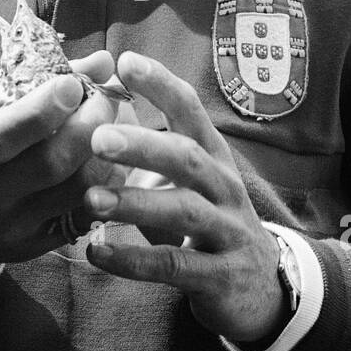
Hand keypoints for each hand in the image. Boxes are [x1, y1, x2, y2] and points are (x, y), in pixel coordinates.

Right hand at [0, 50, 126, 277]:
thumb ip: (40, 83)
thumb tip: (102, 62)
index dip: (40, 111)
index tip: (72, 84)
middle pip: (49, 164)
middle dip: (88, 125)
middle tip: (106, 98)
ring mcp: (12, 226)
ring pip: (76, 191)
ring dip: (106, 152)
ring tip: (115, 124)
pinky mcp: (37, 245)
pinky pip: (86, 213)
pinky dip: (107, 182)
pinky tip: (113, 158)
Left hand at [82, 52, 286, 343]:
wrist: (260, 288)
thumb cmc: (209, 221)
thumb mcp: (190, 182)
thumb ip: (151, 151)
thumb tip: (99, 107)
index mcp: (213, 158)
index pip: (191, 112)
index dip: (161, 85)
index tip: (124, 62)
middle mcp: (224, 188)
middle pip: (187, 158)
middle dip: (143, 146)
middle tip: (98, 137)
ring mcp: (226, 232)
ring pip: (183, 211)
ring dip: (135, 204)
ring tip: (90, 199)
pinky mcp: (220, 276)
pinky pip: (174, 265)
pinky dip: (133, 259)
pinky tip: (96, 251)